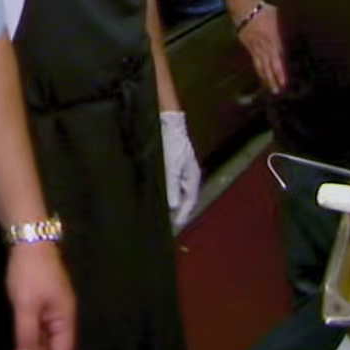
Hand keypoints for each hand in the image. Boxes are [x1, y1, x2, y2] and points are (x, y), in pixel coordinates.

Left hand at [4, 242, 74, 349]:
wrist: (28, 240)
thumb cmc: (30, 273)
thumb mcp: (26, 306)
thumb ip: (28, 336)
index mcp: (65, 319)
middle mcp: (62, 319)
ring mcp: (51, 313)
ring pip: (44, 345)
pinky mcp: (40, 308)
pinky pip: (36, 335)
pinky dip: (27, 347)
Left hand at [160, 111, 201, 230]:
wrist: (168, 123)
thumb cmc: (172, 143)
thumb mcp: (171, 166)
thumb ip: (172, 186)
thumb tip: (172, 206)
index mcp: (192, 177)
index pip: (190, 201)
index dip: (183, 215)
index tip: (176, 226)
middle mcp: (187, 177)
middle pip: (184, 199)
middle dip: (177, 211)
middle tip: (167, 224)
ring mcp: (180, 172)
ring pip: (176, 193)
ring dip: (170, 203)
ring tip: (161, 214)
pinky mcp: (171, 167)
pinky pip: (170, 185)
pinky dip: (165, 193)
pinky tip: (157, 197)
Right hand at [235, 4, 284, 94]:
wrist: (245, 8)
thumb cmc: (265, 12)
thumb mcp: (280, 18)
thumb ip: (286, 29)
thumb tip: (299, 33)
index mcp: (273, 39)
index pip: (279, 59)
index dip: (281, 71)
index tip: (285, 83)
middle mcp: (264, 46)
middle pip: (269, 65)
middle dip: (273, 79)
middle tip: (277, 91)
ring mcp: (254, 48)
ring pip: (260, 65)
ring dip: (265, 78)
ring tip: (270, 88)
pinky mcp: (247, 47)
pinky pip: (254, 61)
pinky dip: (258, 69)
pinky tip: (261, 76)